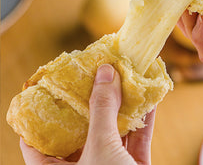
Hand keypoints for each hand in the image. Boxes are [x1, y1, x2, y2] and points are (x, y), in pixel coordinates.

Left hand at [20, 64, 154, 164]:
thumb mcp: (101, 148)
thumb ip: (102, 109)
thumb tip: (105, 71)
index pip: (36, 138)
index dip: (42, 109)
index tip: (52, 84)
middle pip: (82, 125)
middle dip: (91, 98)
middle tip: (95, 73)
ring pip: (113, 127)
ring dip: (122, 102)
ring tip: (125, 76)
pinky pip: (137, 136)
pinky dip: (144, 117)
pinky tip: (149, 97)